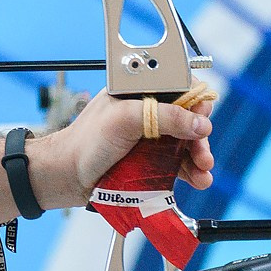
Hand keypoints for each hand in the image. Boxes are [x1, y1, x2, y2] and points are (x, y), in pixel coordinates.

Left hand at [33, 89, 214, 208]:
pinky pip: (177, 164)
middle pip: (186, 120)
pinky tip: (199, 180)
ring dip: (199, 157)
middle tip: (203, 153)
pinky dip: (191, 172)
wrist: (66, 177)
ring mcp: (148, 139)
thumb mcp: (125, 120)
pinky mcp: (148, 162)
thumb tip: (199, 123)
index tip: (202, 118)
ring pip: (185, 144)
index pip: (178, 90)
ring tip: (203, 172)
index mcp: (138, 94)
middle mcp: (145, 114)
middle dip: (199, 137)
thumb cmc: (85, 143)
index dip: (195, 103)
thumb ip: (163, 116)